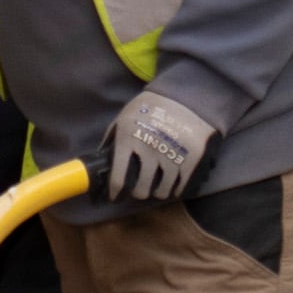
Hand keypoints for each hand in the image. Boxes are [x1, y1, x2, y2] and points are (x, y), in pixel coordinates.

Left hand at [98, 89, 216, 203]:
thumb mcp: (126, 115)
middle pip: (141, 190)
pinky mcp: (191, 160)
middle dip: (138, 192)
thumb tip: (101, 156)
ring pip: (161, 191)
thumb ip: (112, 136)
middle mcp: (149, 151)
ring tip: (155, 188)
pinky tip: (172, 186)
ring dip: (157, 192)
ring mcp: (171, 156)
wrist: (188, 95)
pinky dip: (175, 189)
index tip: (115, 196)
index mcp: (129, 140)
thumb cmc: (152, 105)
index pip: (118, 178)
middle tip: (138, 189)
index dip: (115, 192)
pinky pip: (180, 186)